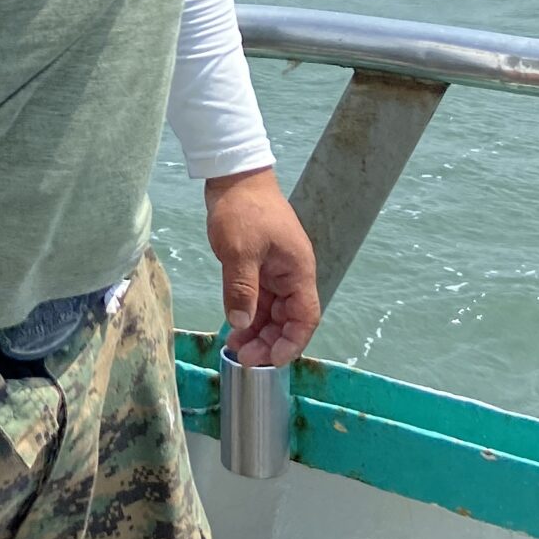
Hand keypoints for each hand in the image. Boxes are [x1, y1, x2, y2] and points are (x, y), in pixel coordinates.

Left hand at [205, 167, 318, 366]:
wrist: (234, 178)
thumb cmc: (243, 210)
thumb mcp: (240, 250)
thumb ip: (242, 289)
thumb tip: (242, 324)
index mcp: (298, 271)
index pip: (305, 317)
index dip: (291, 342)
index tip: (270, 360)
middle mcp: (291, 275)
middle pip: (288, 320)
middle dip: (269, 342)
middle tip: (243, 358)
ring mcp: (276, 272)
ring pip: (273, 313)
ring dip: (257, 332)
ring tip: (234, 348)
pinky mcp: (260, 268)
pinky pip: (259, 300)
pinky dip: (248, 315)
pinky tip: (233, 329)